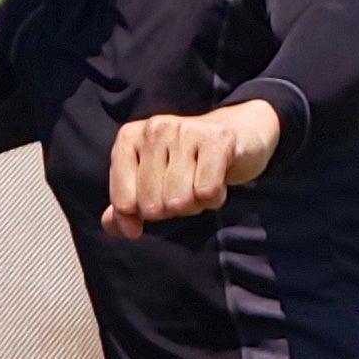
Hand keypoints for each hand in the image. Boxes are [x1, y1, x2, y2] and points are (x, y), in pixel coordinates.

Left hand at [101, 98, 282, 238]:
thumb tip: (121, 229)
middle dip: (171, 210)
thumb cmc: (186, 163)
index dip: (139, 217)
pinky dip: (215, 198)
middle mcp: (154, 129)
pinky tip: (217, 180)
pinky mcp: (217, 139)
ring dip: (194, 204)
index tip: (155, 207)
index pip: (124, 203)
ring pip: (180, 201)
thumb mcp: (149, 181)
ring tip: (200, 183)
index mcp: (129, 138)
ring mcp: (185, 130)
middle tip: (184, 189)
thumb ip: (126, 208)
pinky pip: (207, 192)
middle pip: (153, 206)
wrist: (237, 132)